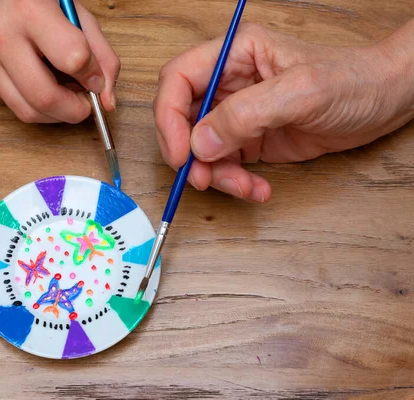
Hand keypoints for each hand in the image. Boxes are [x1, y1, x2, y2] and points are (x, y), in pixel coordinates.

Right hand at [0, 0, 119, 122]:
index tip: (96, 76)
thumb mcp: (73, 11)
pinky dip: (41, 109)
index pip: (73, 57)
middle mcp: (3, 37)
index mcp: (30, 10)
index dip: (92, 74)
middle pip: (46, 96)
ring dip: (58, 114)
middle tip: (85, 102)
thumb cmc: (30, 0)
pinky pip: (18, 108)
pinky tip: (47, 90)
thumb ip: (99, 52)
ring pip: (29, 111)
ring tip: (67, 95)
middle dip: (75, 109)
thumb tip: (108, 100)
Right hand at [154, 22, 413, 201]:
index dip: (169, 117)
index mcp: (234, 55)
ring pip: (201, 149)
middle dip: (188, 153)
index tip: (180, 152)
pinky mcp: (250, 140)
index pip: (178, 80)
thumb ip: (246, 114)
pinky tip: (258, 189)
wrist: (386, 101)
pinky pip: (225, 165)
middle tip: (202, 179)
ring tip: (244, 187)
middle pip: (182, 119)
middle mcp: (229, 83)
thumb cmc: (353, 80)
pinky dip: (234, 183)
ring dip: (215, 175)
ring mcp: (238, 114)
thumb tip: (199, 143)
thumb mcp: (300, 92)